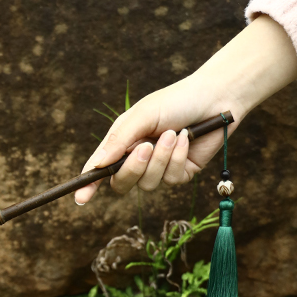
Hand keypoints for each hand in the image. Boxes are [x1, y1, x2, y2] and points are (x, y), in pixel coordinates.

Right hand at [74, 15, 296, 205]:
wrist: (216, 98)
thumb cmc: (175, 101)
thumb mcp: (141, 116)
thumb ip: (118, 141)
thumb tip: (97, 165)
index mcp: (122, 143)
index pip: (100, 169)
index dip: (89, 185)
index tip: (80, 198)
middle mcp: (137, 158)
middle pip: (122, 183)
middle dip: (133, 169)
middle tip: (145, 148)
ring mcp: (159, 168)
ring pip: (148, 184)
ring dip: (161, 159)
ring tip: (173, 133)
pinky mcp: (180, 173)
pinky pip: (171, 178)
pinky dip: (178, 157)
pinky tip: (186, 138)